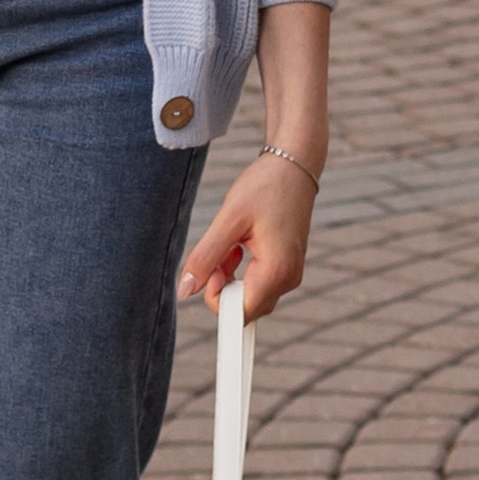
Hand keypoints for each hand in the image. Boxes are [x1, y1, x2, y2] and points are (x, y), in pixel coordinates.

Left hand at [178, 150, 319, 323]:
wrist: (293, 166)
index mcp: (277, 270)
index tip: (211, 270)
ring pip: (250, 296)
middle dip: (224, 288)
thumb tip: (185, 291)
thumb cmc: (264, 187)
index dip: (218, 300)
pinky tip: (238, 247)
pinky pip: (259, 284)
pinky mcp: (288, 267)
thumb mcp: (228, 220)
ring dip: (232, 279)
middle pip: (246, 308)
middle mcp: (289, 278)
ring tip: (228, 246)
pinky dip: (242, 272)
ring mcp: (291, 274)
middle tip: (220, 254)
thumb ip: (205, 258)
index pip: (241, 313)